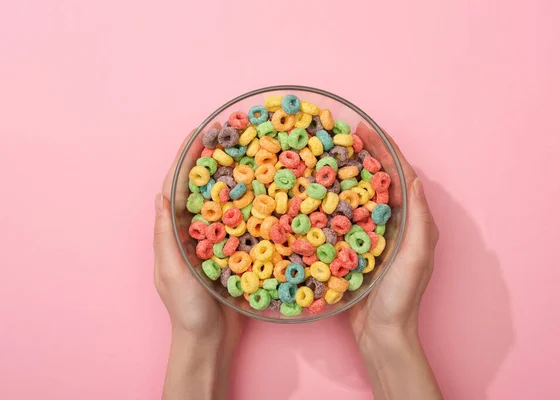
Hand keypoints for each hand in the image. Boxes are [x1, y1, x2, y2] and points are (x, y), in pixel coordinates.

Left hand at [154, 129, 242, 399]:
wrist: (210, 341)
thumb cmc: (186, 309)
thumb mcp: (171, 272)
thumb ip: (166, 236)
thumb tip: (161, 196)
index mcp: (174, 232)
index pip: (177, 187)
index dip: (187, 159)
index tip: (199, 132)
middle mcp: (196, 230)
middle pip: (205, 188)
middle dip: (215, 161)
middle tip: (232, 135)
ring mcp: (218, 240)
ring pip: (228, 202)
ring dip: (238, 179)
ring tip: (253, 155)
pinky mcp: (238, 251)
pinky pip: (247, 223)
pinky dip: (255, 206)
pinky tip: (269, 193)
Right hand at [348, 123, 441, 398]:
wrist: (381, 334)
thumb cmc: (402, 297)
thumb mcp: (416, 256)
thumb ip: (419, 219)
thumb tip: (415, 179)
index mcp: (414, 222)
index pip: (401, 175)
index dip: (386, 149)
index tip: (366, 129)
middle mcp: (396, 223)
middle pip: (380, 179)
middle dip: (366, 154)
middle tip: (345, 134)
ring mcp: (374, 234)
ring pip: (362, 194)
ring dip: (349, 173)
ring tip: (330, 153)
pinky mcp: (356, 246)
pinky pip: (345, 216)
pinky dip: (335, 200)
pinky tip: (318, 192)